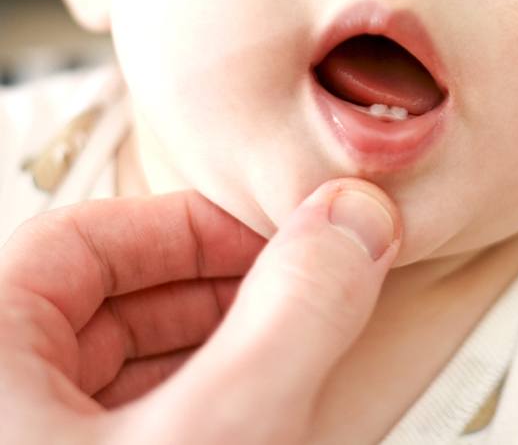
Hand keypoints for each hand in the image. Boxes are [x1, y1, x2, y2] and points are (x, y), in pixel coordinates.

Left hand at [0, 179, 400, 444]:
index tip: (266, 240)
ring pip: (121, 364)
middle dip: (211, 291)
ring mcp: (25, 438)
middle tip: (288, 295)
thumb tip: (353, 225)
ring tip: (276, 354)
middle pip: (105, 300)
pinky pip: (124, 417)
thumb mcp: (211, 436)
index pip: (78, 241)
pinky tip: (241, 411)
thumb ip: (288, 321)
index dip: (185, 227)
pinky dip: (191, 402)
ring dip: (209, 349)